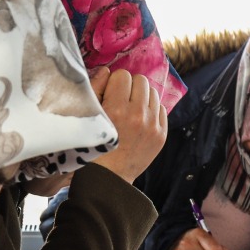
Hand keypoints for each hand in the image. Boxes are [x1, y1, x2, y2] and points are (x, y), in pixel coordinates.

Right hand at [89, 69, 166, 183]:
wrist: (108, 179)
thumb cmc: (92, 147)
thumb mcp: (88, 117)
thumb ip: (95, 90)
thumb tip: (107, 71)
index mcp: (117, 109)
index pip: (122, 75)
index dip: (113, 84)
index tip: (109, 96)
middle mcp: (138, 116)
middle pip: (140, 80)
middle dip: (130, 87)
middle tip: (121, 100)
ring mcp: (153, 126)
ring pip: (153, 92)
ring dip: (142, 97)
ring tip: (131, 110)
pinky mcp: (162, 135)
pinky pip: (161, 108)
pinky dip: (151, 111)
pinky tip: (140, 121)